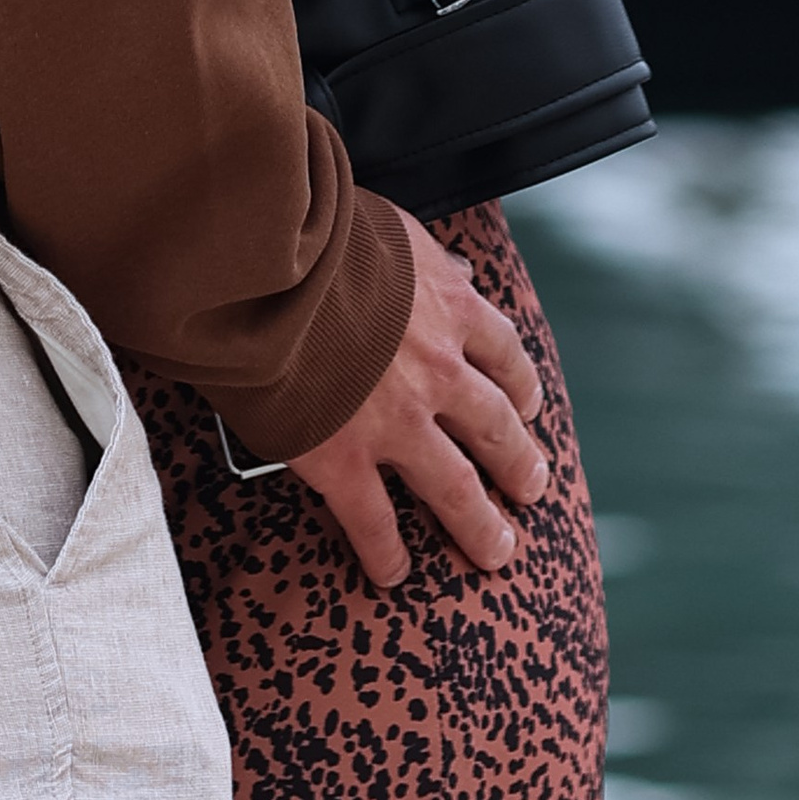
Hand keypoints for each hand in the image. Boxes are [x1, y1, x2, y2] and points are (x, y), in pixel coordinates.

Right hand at [287, 208, 547, 585]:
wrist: (268, 261)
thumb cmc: (317, 229)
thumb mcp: (391, 226)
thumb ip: (426, 257)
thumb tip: (456, 269)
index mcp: (450, 309)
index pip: (505, 356)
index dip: (520, 388)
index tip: (525, 408)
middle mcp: (438, 372)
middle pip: (497, 431)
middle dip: (518, 465)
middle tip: (530, 490)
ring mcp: (395, 422)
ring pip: (457, 489)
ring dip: (479, 525)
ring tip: (494, 551)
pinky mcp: (342, 460)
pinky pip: (375, 522)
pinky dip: (388, 554)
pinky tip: (393, 572)